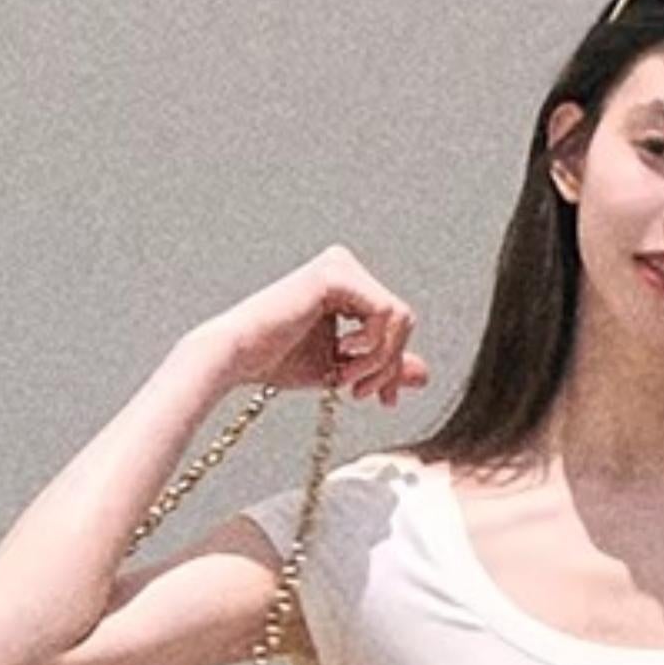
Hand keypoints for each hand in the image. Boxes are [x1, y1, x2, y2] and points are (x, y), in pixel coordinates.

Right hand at [200, 244, 431, 405]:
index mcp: (346, 285)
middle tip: (361, 393)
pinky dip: (373, 348)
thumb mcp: (344, 370)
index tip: (379, 399)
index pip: (395, 323)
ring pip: (399, 317)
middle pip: (403, 320)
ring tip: (348, 380)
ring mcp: (341, 265)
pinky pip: (385, 313)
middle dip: (388, 365)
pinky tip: (342, 357)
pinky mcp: (337, 273)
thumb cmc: (279, 362)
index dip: (392, 365)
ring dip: (379, 360)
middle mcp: (344, 266)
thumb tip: (425, 373)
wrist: (238, 357)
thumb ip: (383, 367)